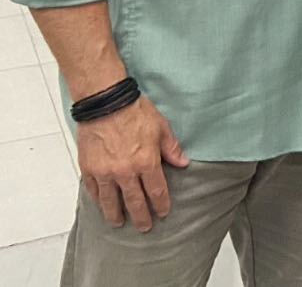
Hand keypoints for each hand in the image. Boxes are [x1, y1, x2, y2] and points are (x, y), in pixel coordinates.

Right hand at [76, 94, 188, 231]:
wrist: (106, 103)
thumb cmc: (135, 112)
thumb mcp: (161, 128)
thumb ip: (171, 148)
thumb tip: (183, 163)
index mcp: (146, 162)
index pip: (156, 191)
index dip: (160, 204)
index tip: (163, 212)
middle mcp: (125, 172)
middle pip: (134, 201)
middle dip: (141, 216)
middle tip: (144, 227)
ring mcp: (105, 172)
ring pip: (111, 201)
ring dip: (115, 214)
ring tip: (119, 222)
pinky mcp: (89, 168)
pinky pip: (93, 190)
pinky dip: (98, 200)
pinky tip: (101, 205)